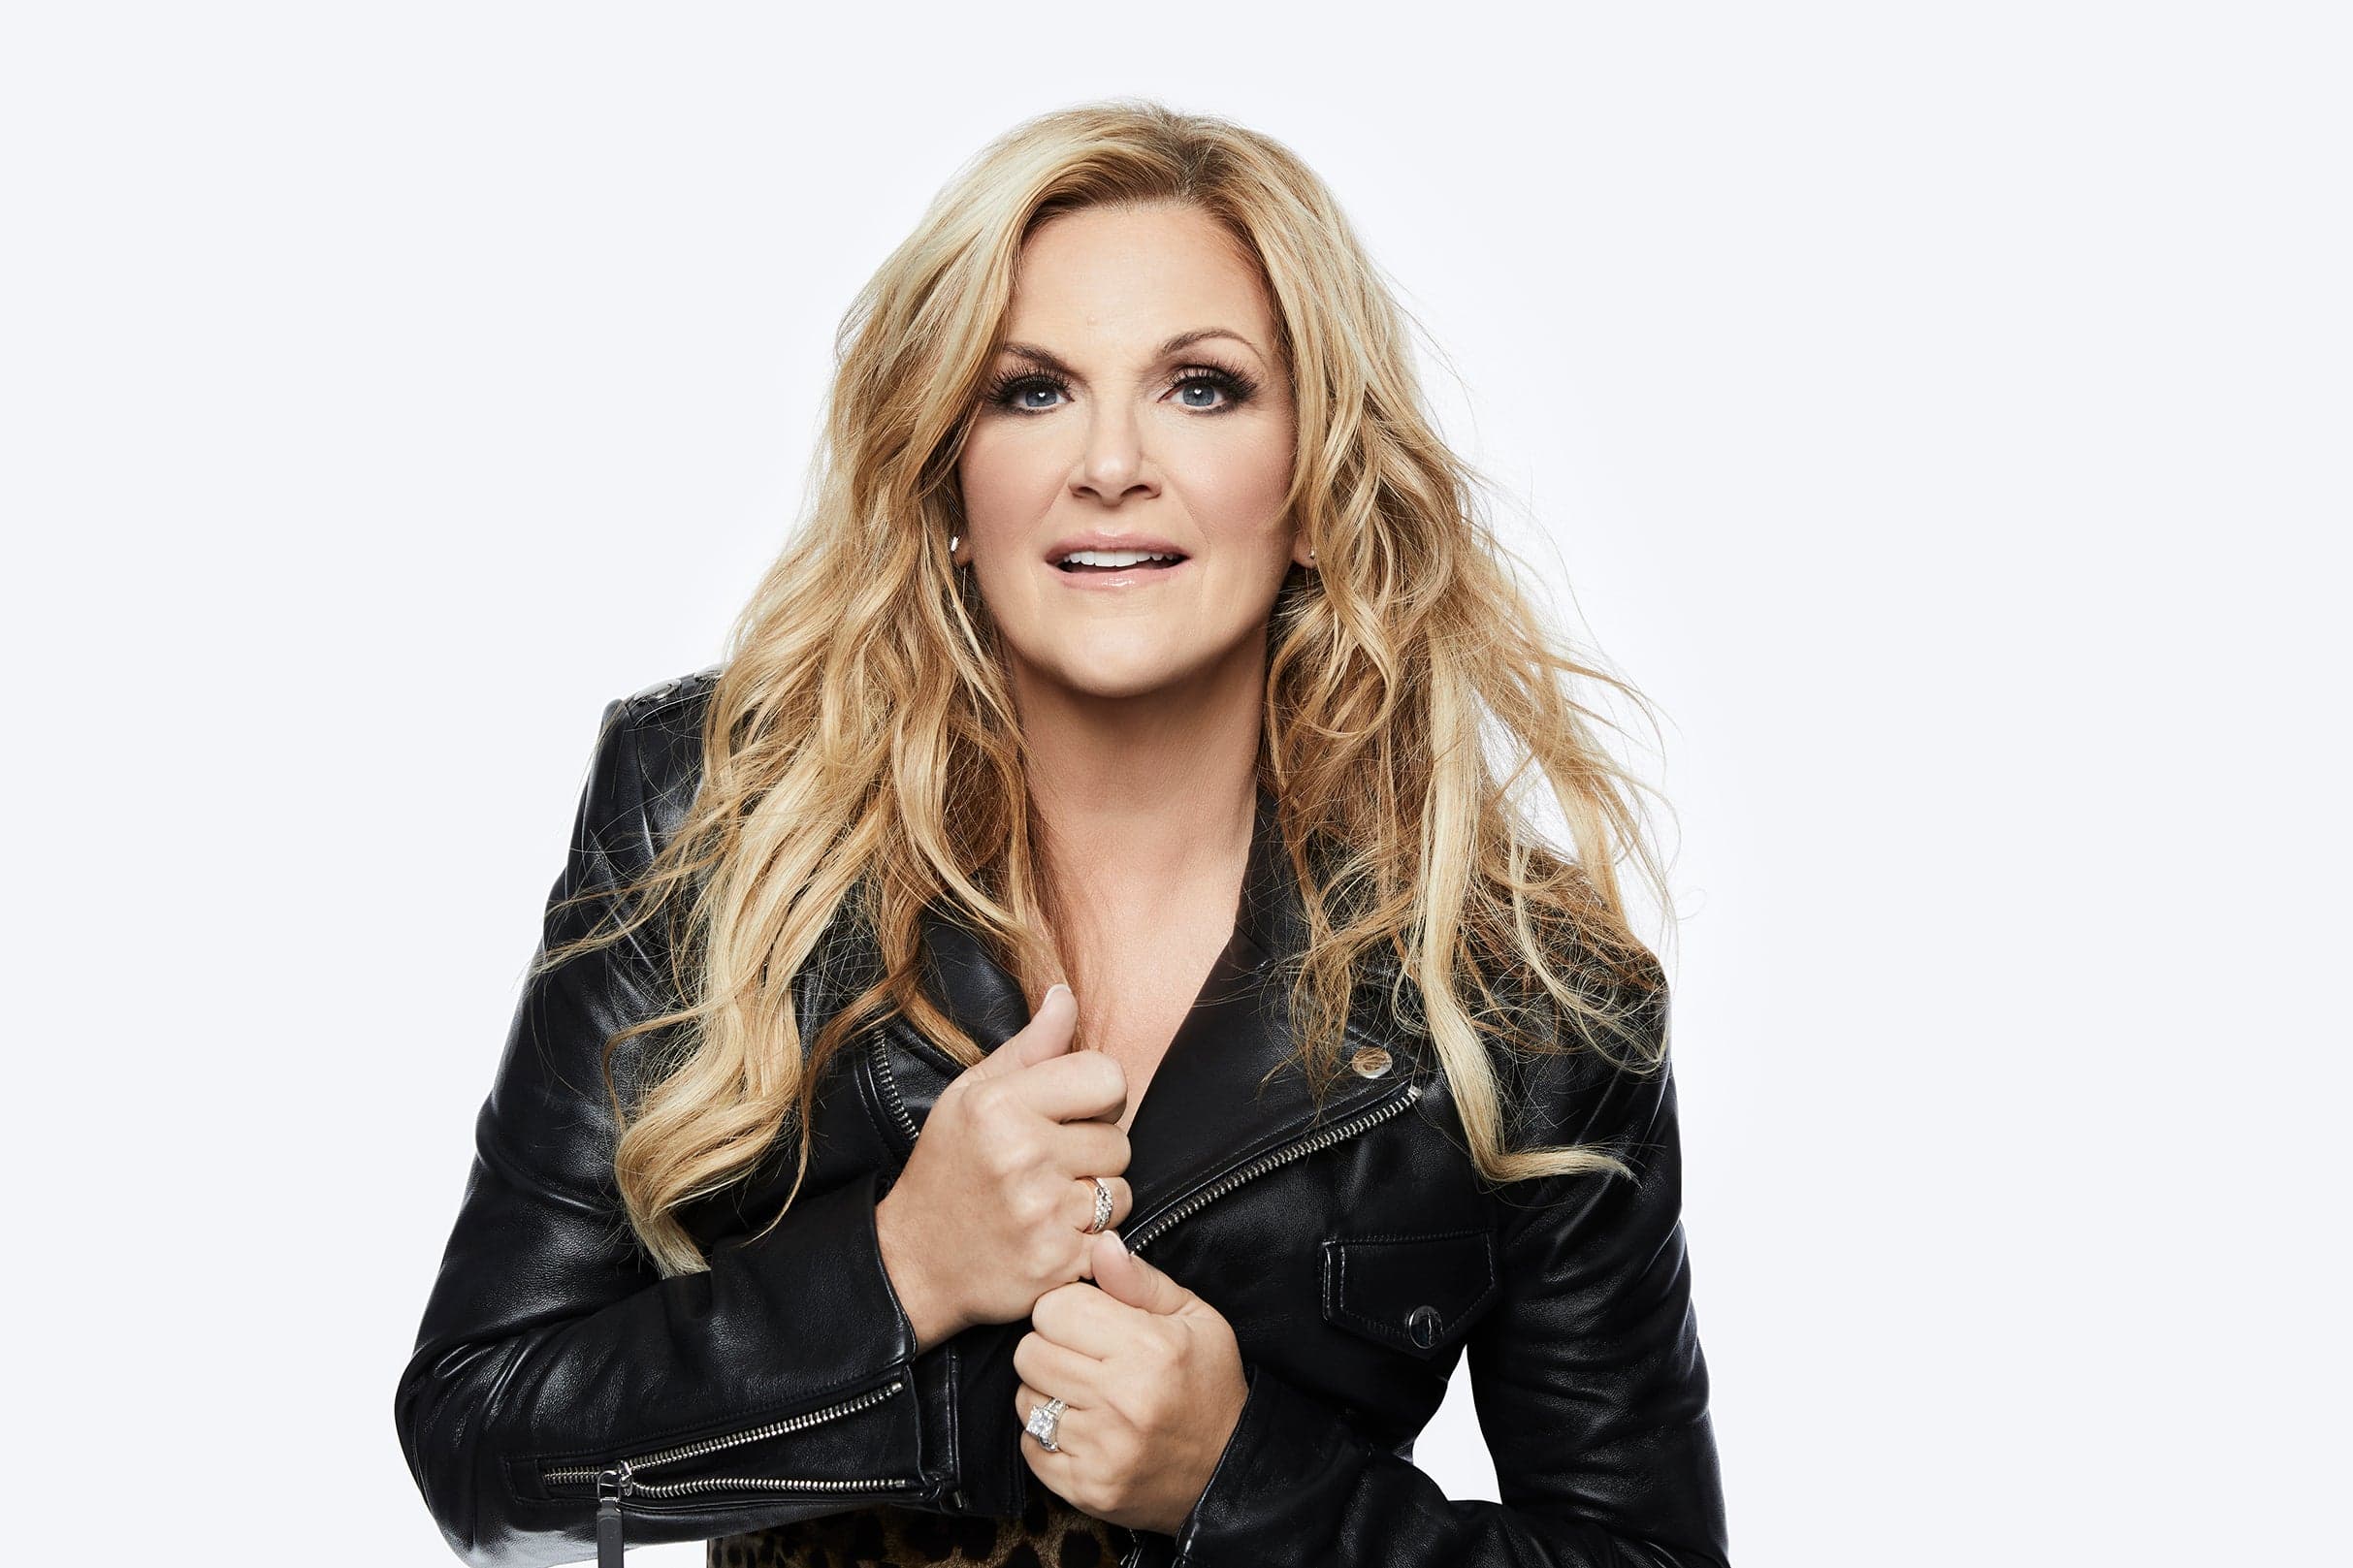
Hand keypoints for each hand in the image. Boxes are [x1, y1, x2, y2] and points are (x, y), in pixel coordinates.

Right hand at [875, 985, 1135, 1345]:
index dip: (1098, 1097)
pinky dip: (1091, 1243)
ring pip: (1121, 1192)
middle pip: (1120, 1140)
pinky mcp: (1055, 1263)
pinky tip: (1053, 1236)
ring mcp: (1040, 1213)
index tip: (1071, 1114)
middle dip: (1094, 1153)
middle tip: (1051, 1165)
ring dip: (1096, 1200)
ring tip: (1051, 1201)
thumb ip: (1029, 1047)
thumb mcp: (971, 1094)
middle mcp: (1021, 1155)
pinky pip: (1112, 1240)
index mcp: (1000, 1104)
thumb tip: (1065, 995)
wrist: (914, 1261)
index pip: (1108, 1077)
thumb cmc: (947, 1167)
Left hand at [1011, 1229, 1251, 1537]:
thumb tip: (1100, 1243)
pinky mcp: (1086, 1489)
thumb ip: (1140, 1280)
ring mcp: (1103, 1451)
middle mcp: (1123, 1400)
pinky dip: (1047, 1436)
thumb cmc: (1207, 1383)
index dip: (1067, 1309)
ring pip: (1024, 1400)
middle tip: (1082, 1357)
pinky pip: (1031, 1446)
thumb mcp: (1193, 1317)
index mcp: (1148, 1349)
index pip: (1054, 1308)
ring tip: (1084, 1394)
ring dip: (1046, 1393)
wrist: (1226, 1470)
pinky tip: (1082, 1429)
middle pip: (1029, 1353)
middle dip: (1050, 1348)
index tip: (1087, 1320)